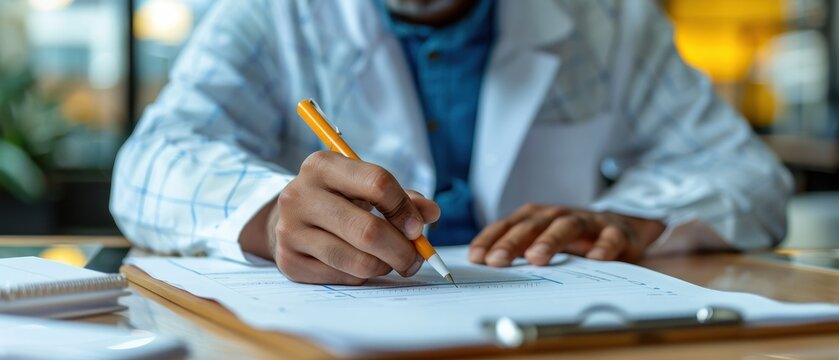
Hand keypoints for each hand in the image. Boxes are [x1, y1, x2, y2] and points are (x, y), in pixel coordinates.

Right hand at [270, 151, 439, 284]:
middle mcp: (300, 195)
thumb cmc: (339, 199)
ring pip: (358, 261)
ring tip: (390, 261)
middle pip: (368, 231)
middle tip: (415, 258)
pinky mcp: (289, 261)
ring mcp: (290, 230)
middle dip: (402, 250)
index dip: (405, 209)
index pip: (378, 183)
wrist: (290, 217)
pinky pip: (343, 277)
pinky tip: (362, 264)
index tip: (418, 228)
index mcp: (322, 165)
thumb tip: (431, 213)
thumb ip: (402, 197)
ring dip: (385, 266)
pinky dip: (363, 275)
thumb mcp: (365, 187)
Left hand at [468, 204, 664, 266]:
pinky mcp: (615, 231)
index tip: (476, 257)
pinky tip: (596, 259)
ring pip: (567, 226)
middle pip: (533, 225)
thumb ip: (518, 252)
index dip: (490, 239)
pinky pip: (610, 237)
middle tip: (497, 260)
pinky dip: (603, 246)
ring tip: (536, 258)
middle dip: (513, 241)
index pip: (508, 226)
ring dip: (550, 240)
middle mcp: (558, 215)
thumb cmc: (571, 239)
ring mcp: (587, 222)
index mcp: (536, 218)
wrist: (620, 229)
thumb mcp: (542, 242)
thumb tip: (483, 268)